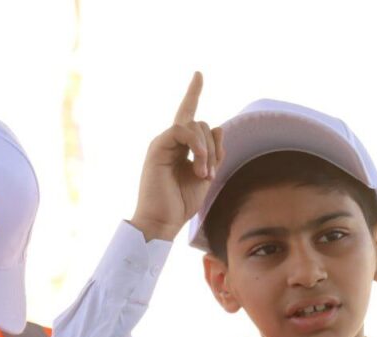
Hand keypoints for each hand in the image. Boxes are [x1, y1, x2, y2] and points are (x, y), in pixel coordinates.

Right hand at [130, 71, 224, 241]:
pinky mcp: (158, 146)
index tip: (198, 74)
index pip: (188, 115)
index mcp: (180, 147)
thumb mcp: (206, 175)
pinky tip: (199, 167)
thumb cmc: (181, 203)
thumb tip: (219, 127)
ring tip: (203, 175)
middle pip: (202, 125)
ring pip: (195, 126)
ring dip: (206, 151)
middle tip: (209, 175)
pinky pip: (183, 131)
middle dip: (213, 148)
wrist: (162, 221)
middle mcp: (170, 141)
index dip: (193, 93)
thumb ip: (213, 153)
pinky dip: (197, 147)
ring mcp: (163, 142)